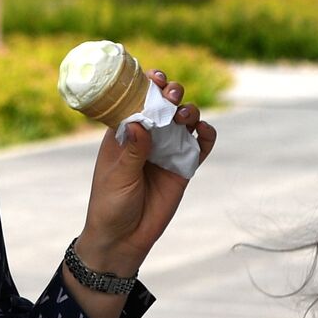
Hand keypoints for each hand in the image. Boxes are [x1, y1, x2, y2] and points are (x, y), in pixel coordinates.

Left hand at [74, 69, 216, 274]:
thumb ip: (133, 151)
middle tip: (172, 94)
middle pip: (164, 105)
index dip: (147, 85)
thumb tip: (141, 122)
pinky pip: (201, 146)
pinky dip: (207, 135)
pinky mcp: (184, 167)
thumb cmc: (110, 205)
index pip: (136, 100)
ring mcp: (167, 150)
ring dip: (189, 110)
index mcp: (124, 133)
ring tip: (184, 116)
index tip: (155, 78)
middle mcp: (148, 137)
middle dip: (171, 93)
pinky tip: (204, 131)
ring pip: (184, 120)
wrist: (124, 239)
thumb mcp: (118, 176)